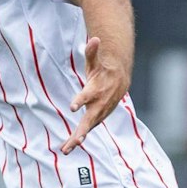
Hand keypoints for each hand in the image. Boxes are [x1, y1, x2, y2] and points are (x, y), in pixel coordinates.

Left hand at [63, 36, 127, 153]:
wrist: (120, 82)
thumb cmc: (103, 71)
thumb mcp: (96, 61)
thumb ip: (92, 52)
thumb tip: (94, 38)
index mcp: (96, 90)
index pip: (87, 96)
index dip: (81, 100)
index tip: (73, 107)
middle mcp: (99, 105)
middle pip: (90, 119)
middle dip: (83, 130)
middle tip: (76, 140)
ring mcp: (98, 114)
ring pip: (88, 128)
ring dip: (77, 139)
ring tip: (66, 149)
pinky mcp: (96, 119)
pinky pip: (86, 131)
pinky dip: (77, 140)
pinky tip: (66, 148)